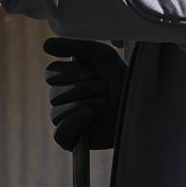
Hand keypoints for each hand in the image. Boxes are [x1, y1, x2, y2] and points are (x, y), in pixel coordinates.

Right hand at [43, 37, 126, 151]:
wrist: (139, 102)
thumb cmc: (119, 78)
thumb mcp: (99, 55)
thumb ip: (73, 46)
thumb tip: (46, 45)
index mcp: (64, 80)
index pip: (50, 73)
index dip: (71, 71)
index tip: (92, 72)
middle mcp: (61, 100)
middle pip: (54, 93)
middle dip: (84, 88)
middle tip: (104, 88)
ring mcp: (66, 121)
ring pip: (58, 112)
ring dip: (86, 103)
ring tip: (105, 103)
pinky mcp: (73, 141)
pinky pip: (61, 134)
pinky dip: (75, 121)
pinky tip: (91, 113)